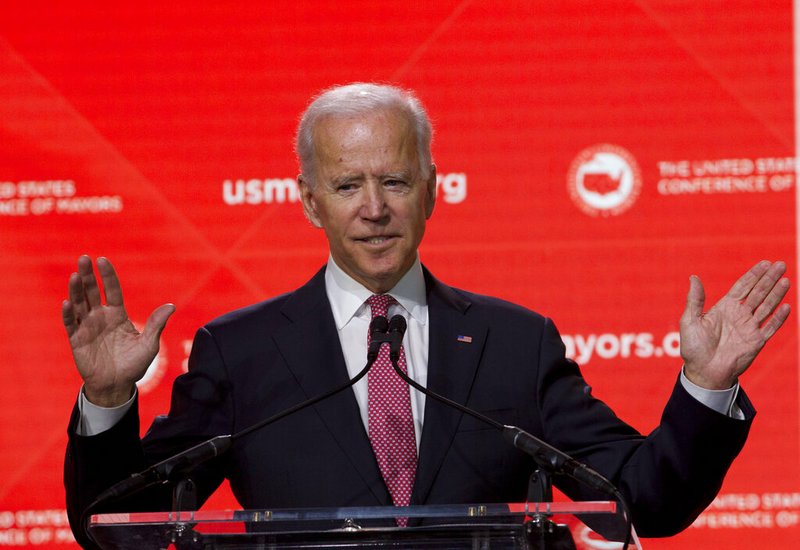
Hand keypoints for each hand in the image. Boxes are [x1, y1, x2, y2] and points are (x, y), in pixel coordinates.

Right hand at [61, 256, 174, 406]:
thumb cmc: (134, 364)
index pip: (111, 290)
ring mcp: (87, 327)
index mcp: (117, 314)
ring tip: (75, 275)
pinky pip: (70, 324)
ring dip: (76, 290)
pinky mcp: (76, 339)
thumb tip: (172, 306)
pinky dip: (68, 314)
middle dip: (88, 275)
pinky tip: (67, 303)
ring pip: (79, 304)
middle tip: (84, 258)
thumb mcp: (149, 344)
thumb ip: (156, 324)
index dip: (108, 276)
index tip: (102, 260)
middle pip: (92, 292)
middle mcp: (100, 317)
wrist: (117, 385)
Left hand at [681, 260, 790, 389]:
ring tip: (785, 279)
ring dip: (776, 293)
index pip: (742, 287)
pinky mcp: (756, 342)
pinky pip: (770, 327)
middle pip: (757, 292)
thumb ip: (695, 299)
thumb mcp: (690, 320)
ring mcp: (749, 328)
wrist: (704, 372)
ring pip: (766, 306)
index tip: (765, 263)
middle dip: (769, 278)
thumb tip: (693, 277)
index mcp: (724, 308)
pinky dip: (778, 317)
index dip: (754, 275)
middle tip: (780, 264)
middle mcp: (739, 315)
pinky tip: (786, 306)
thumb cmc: (694, 347)